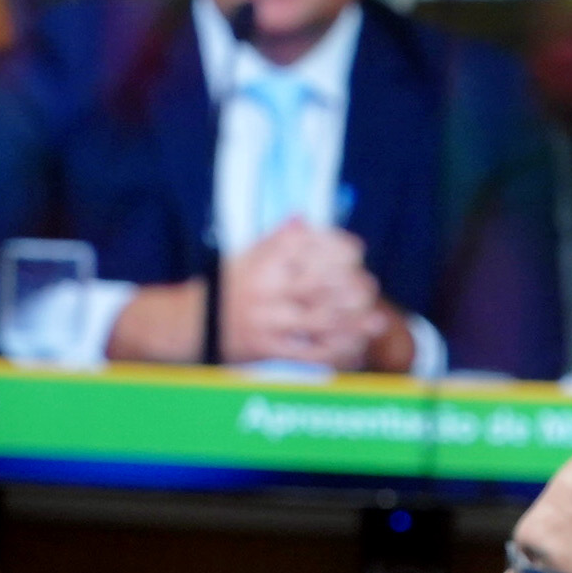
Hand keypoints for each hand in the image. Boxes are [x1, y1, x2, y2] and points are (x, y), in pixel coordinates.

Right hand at [223, 219, 389, 369]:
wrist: (195, 323)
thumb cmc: (233, 286)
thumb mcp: (249, 255)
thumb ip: (279, 239)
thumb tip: (304, 219)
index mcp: (264, 259)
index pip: (311, 247)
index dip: (341, 249)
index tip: (356, 254)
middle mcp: (265, 287)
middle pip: (323, 283)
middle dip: (354, 286)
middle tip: (368, 288)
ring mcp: (267, 319)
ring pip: (322, 319)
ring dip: (356, 321)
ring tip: (376, 321)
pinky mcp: (269, 348)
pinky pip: (312, 352)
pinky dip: (339, 350)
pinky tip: (355, 346)